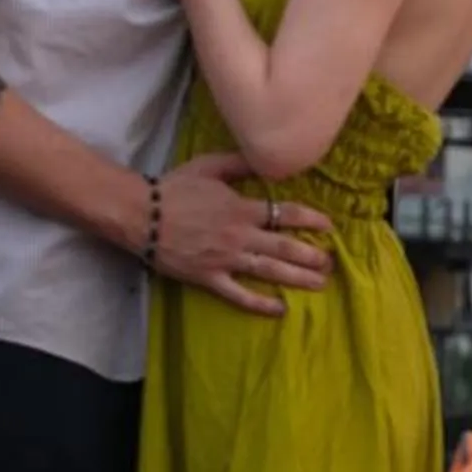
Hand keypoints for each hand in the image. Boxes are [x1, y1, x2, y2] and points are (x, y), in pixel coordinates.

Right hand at [153, 152, 333, 316]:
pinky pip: (240, 295)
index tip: (329, 226)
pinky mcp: (210, 278)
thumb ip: (241, 164)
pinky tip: (280, 309)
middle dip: (312, 255)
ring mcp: (226, 259)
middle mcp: (240, 236)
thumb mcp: (210, 166)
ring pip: (270, 271)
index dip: (311, 219)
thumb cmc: (174, 188)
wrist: (140, 215)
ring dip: (298, 278)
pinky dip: (260, 303)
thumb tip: (268, 161)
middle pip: (285, 247)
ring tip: (320, 284)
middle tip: (331, 263)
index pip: (286, 213)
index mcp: (241, 208)